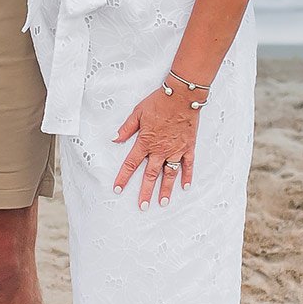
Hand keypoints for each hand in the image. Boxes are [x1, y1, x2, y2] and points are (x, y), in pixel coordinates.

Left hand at [112, 84, 200, 209]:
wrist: (181, 97)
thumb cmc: (158, 102)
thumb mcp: (137, 112)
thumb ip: (126, 128)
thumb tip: (114, 139)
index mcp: (145, 142)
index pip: (131, 163)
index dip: (123, 177)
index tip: (117, 189)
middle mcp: (160, 150)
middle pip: (150, 174)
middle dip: (145, 192)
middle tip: (142, 206)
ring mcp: (176, 150)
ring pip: (170, 174)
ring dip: (166, 189)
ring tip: (163, 203)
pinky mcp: (188, 147)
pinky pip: (188, 165)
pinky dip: (187, 176)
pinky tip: (185, 187)